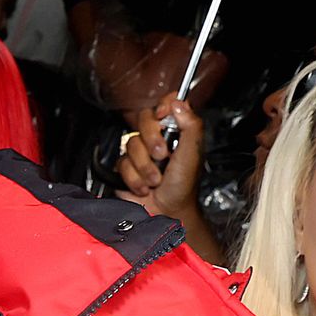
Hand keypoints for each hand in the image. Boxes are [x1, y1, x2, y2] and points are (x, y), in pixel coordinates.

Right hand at [112, 93, 201, 220]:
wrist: (167, 213)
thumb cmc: (183, 187)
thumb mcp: (192, 154)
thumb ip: (190, 126)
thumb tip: (179, 102)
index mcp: (177, 131)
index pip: (168, 103)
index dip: (163, 105)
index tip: (164, 116)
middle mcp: (158, 138)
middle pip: (144, 118)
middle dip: (152, 140)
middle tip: (163, 155)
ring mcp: (141, 152)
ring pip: (132, 143)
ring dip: (145, 166)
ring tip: (156, 179)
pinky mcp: (127, 167)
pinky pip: (122, 163)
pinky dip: (135, 178)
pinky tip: (145, 186)